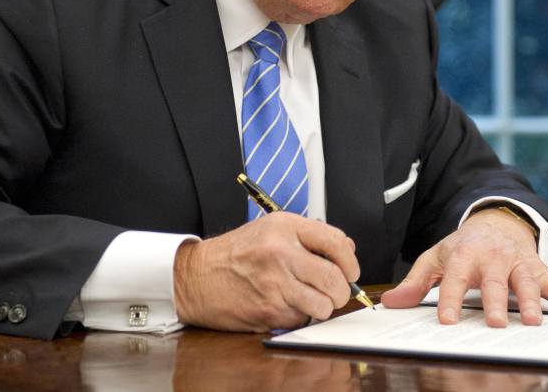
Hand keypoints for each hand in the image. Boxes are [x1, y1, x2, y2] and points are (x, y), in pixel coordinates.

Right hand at [173, 212, 359, 331]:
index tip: (351, 270)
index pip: (335, 242)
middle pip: (335, 278)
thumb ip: (309, 236)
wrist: (196, 277)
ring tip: (310, 300)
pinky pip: (302, 319)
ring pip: (324, 304)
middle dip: (341, 290)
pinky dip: (300, 317)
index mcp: (285, 227)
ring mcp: (275, 283)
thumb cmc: (234, 253)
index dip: (350, 260)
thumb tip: (346, 248)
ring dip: (323, 307)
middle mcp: (281, 253)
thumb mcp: (270, 229)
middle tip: (335, 291)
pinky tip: (285, 305)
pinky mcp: (268, 310)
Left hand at [380, 207, 547, 326]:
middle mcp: (491, 258)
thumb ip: (415, 282)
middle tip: (495, 322)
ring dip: (530, 301)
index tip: (447, 321)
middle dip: (494, 302)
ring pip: (524, 282)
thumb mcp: (436, 258)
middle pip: (492, 282)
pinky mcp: (536, 268)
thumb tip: (390, 304)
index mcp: (463, 256)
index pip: (454, 279)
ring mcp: (516, 262)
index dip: (449, 300)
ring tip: (533, 321)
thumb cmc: (462, 247)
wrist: (495, 221)